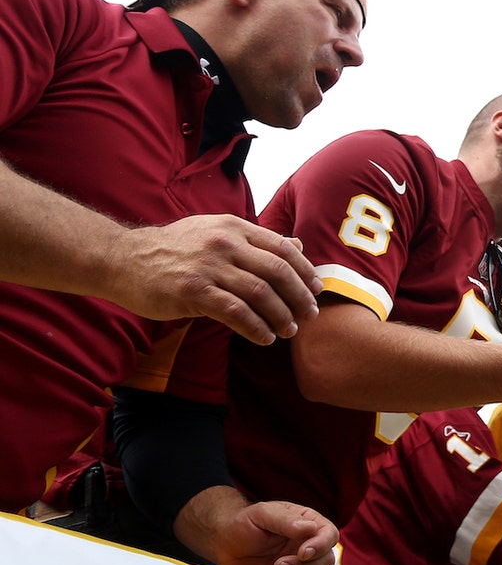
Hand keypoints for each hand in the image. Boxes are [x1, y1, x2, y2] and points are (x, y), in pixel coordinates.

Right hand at [110, 215, 321, 344]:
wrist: (122, 258)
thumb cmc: (174, 249)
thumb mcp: (216, 234)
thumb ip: (256, 242)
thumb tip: (297, 245)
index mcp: (234, 227)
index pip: (283, 248)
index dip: (305, 271)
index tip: (317, 290)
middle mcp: (224, 243)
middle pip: (278, 271)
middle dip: (300, 297)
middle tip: (310, 315)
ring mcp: (208, 266)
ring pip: (260, 294)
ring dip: (281, 316)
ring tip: (290, 331)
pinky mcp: (192, 291)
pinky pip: (235, 312)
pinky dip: (256, 327)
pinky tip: (264, 337)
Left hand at [175, 488, 338, 564]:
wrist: (226, 542)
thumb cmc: (245, 523)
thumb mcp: (263, 514)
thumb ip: (286, 520)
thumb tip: (310, 528)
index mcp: (310, 524)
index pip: (329, 535)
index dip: (321, 546)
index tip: (302, 553)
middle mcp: (310, 546)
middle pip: (326, 563)